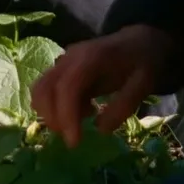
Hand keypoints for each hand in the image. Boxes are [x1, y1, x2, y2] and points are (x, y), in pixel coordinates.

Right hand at [32, 24, 178, 146]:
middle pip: (44, 89)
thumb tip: (100, 129)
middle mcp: (70, 57)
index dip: (66, 116)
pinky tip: (81, 110)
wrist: (139, 41)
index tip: (74, 142)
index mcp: (91, 59)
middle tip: (75, 138)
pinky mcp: (61, 69)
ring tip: (80, 121)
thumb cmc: (142, 62)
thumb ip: (123, 106)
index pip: (67, 88)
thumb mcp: (143, 85)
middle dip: (54, 119)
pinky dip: (54, 107)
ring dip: (51, 113)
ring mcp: (62, 61)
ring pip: (39, 89)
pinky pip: (46, 90)